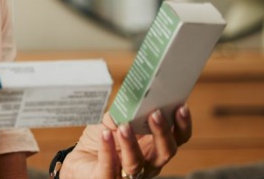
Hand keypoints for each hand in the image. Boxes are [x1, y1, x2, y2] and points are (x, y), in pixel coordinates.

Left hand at [60, 105, 191, 178]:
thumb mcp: (115, 120)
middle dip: (163, 133)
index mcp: (154, 147)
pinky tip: (105, 135)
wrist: (81, 159)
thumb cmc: (102, 139)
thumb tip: (134, 93)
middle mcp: (147, 163)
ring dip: (132, 143)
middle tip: (155, 114)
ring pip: (137, 163)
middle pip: (165, 152)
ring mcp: (129, 174)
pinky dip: (108, 150)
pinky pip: (110, 167)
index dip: (182, 125)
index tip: (181, 107)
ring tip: (124, 126)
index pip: (177, 139)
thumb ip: (126, 110)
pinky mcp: (107, 178)